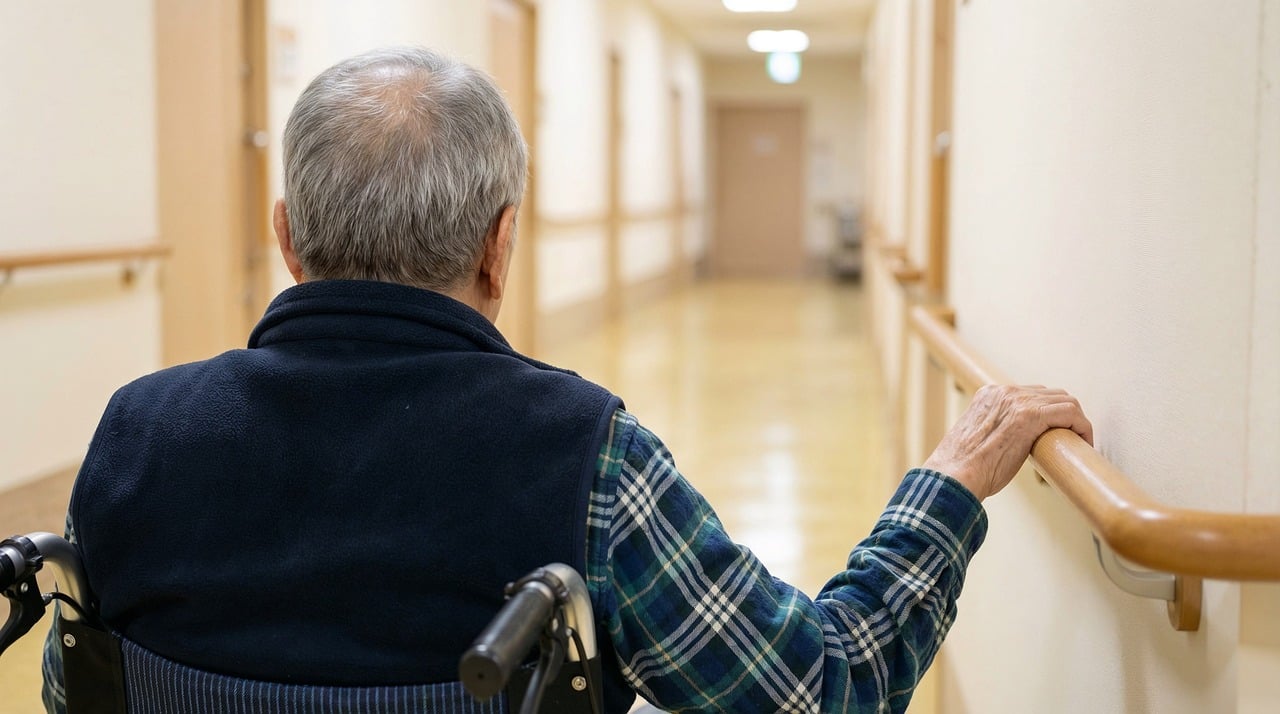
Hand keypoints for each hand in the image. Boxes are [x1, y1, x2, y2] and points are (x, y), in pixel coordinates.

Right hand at [921, 385, 1093, 500]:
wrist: (954, 477)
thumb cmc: (963, 469)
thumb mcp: (978, 439)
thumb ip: (995, 430)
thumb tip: (1014, 443)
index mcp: (989, 395)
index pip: (1031, 394)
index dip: (1049, 414)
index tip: (1055, 433)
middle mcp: (1003, 392)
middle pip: (1051, 394)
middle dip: (1066, 416)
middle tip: (1071, 440)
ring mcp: (1017, 401)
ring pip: (1065, 401)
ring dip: (1077, 422)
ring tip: (1079, 444)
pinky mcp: (1031, 416)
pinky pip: (1070, 413)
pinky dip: (1082, 427)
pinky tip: (1083, 443)